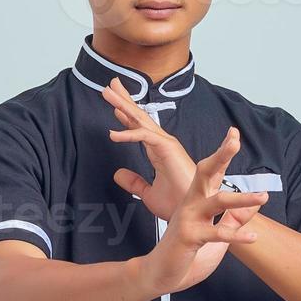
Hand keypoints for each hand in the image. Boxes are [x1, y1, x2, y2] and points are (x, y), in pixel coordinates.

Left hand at [102, 78, 194, 220]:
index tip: (115, 106)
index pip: (139, 128)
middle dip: (124, 100)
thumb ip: (134, 182)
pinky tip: (113, 134)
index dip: (126, 116)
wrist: (192, 214)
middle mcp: (162, 144)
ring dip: (123, 104)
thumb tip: (118, 174)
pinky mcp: (168, 150)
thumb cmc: (177, 204)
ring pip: (140, 120)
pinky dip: (129, 134)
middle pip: (139, 117)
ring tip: (108, 91)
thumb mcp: (148, 193)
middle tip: (110, 85)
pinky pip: (145, 137)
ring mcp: (166, 144)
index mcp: (158, 151)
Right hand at [141, 127, 267, 294]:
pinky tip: (253, 237)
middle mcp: (191, 205)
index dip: (222, 153)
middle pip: (205, 173)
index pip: (211, 172)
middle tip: (234, 141)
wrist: (160, 275)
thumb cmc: (186, 255)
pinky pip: (216, 234)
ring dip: (241, 198)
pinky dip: (236, 235)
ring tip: (263, 196)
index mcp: (197, 201)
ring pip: (217, 202)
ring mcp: (189, 219)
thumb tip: (253, 207)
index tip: (234, 134)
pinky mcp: (189, 237)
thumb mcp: (216, 237)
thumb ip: (232, 222)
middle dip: (221, 156)